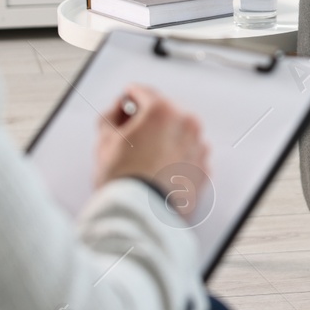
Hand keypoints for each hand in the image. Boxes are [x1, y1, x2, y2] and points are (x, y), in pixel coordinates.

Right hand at [95, 84, 210, 214]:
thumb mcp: (104, 139)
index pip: (142, 92)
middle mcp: (187, 125)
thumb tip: (120, 109)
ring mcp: (199, 148)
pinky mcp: (204, 169)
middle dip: (147, 122)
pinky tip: (159, 171)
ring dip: (164, 140)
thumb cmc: (123, 181)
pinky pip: (189, 154)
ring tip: (144, 162)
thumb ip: (112, 114)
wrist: (140, 217)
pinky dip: (177, 158)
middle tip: (130, 142)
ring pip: (178, 133)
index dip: (126, 101)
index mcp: (163, 112)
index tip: (123, 111)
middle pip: (163, 112)